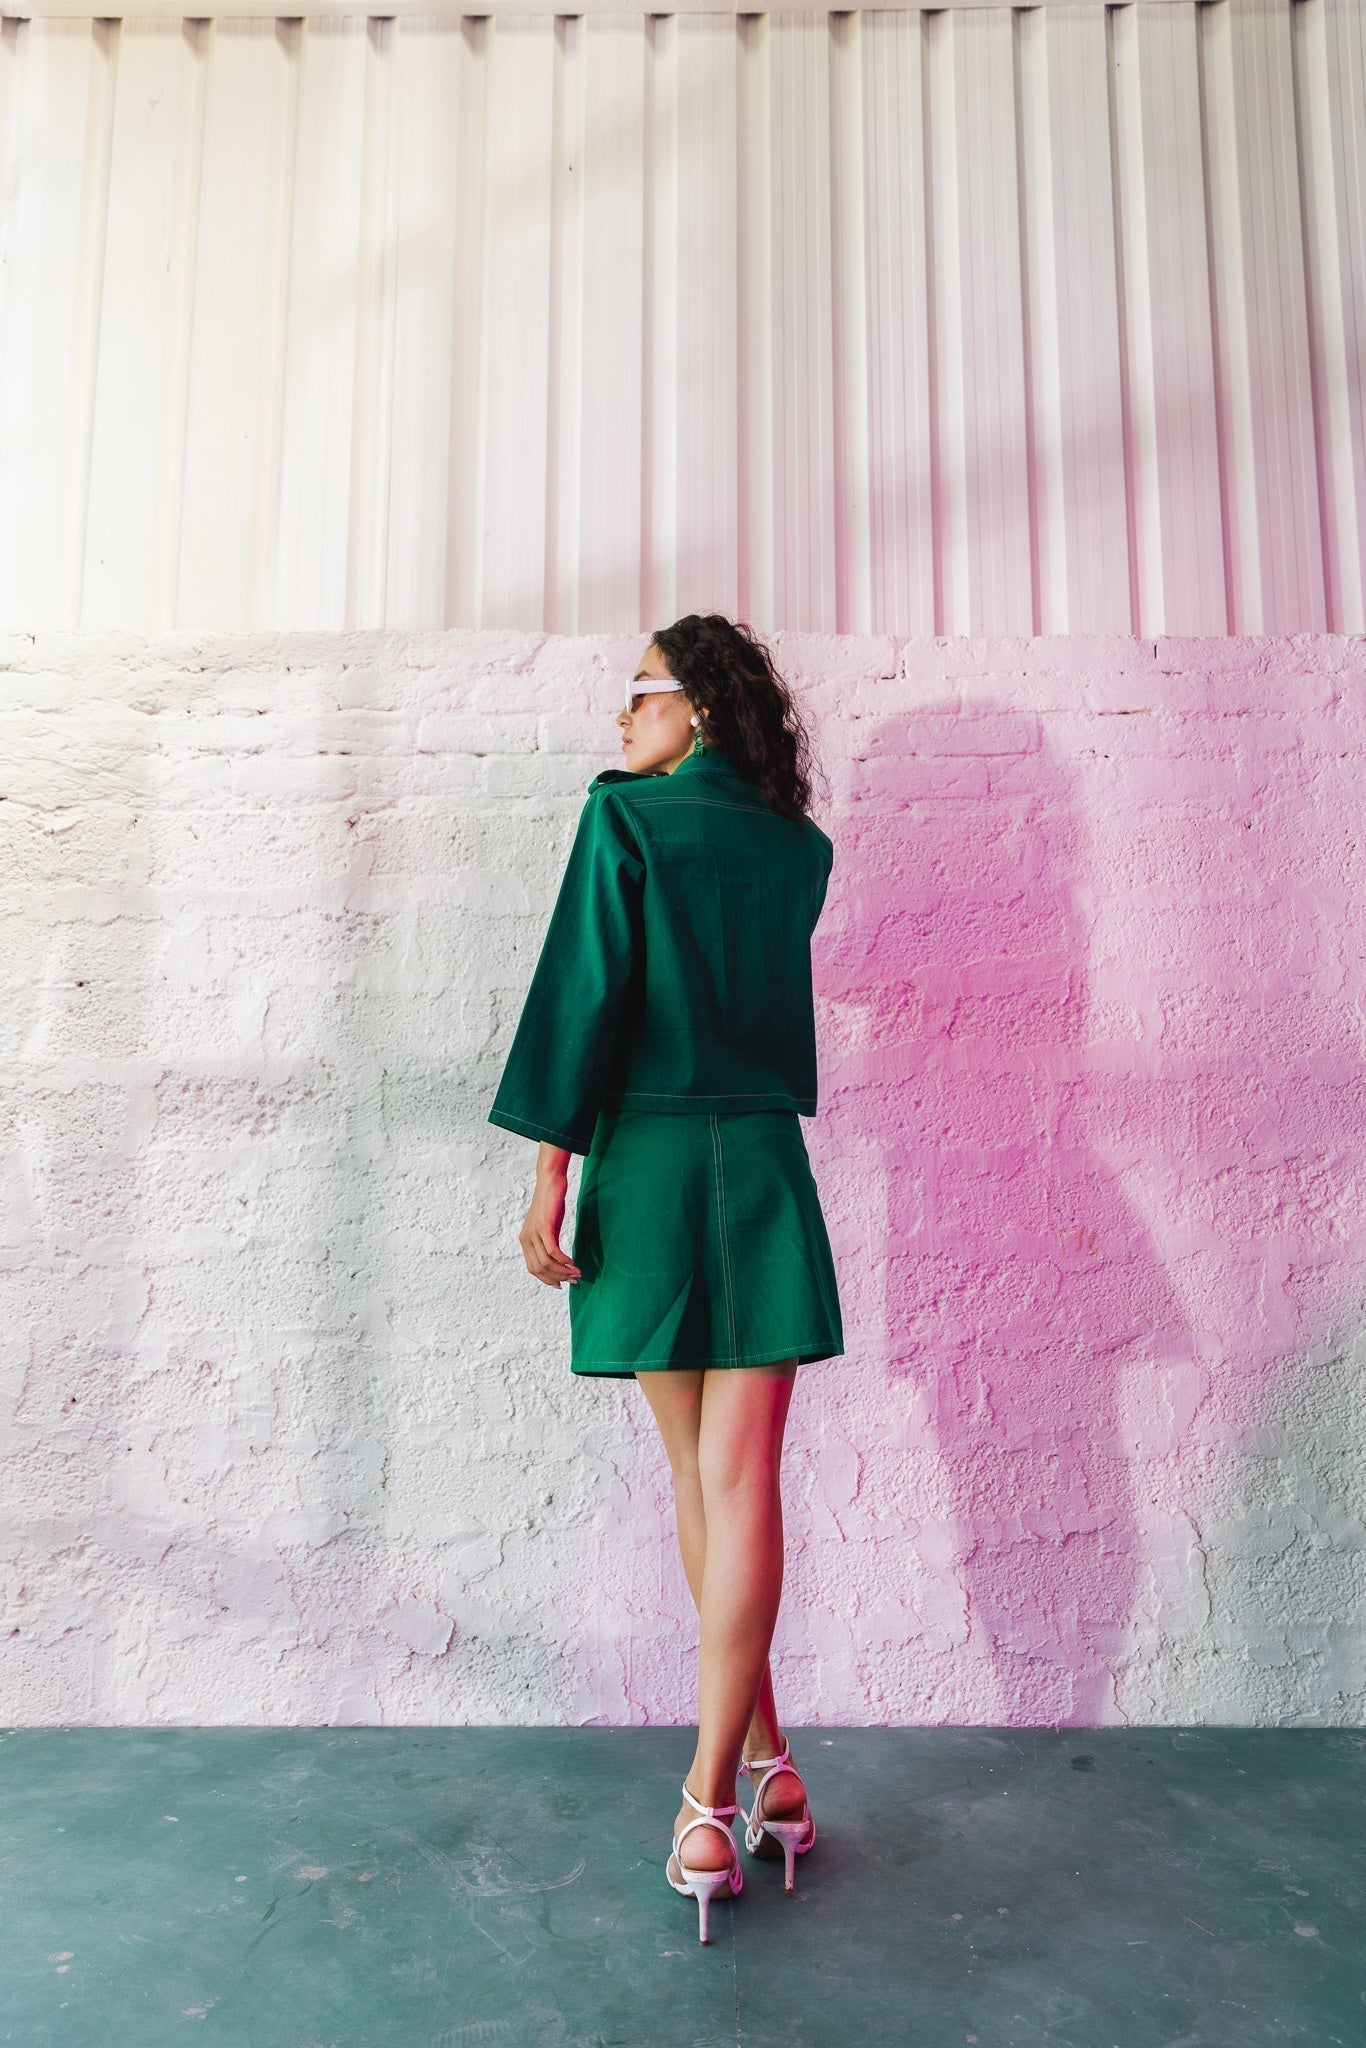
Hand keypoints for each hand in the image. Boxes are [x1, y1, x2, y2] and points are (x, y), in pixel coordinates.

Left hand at [519, 1166, 582, 1288]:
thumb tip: (557, 1257)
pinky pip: (552, 1251)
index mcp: (525, 1240)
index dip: (547, 1280)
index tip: (561, 1284)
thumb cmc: (551, 1202)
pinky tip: (573, 1263)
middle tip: (574, 1280)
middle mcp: (526, 1239)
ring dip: (563, 1272)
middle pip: (539, 1269)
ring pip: (546, 1263)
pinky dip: (563, 1261)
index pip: (533, 1269)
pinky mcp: (544, 1227)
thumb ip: (548, 1240)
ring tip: (577, 1274)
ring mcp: (533, 1233)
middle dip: (557, 1278)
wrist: (550, 1181)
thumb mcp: (548, 1225)